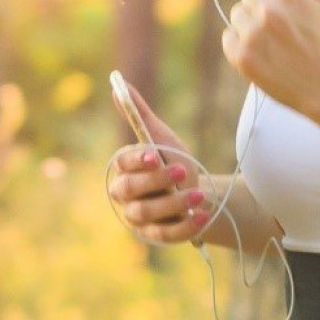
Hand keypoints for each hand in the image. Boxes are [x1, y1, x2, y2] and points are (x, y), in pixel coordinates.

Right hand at [106, 81, 208, 244]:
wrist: (198, 194)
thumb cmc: (174, 163)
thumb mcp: (162, 138)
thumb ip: (139, 115)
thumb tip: (118, 83)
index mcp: (125, 170)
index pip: (123, 164)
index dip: (137, 160)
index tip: (155, 154)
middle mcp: (126, 196)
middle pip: (130, 190)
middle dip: (156, 180)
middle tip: (182, 170)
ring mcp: (139, 219)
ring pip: (147, 213)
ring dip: (173, 203)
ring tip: (198, 195)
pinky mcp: (156, 236)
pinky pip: (166, 234)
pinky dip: (184, 226)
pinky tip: (201, 215)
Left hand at [221, 0, 319, 120]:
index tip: (288, 4)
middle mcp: (268, 11)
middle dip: (264, 4)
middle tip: (285, 27)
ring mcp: (252, 35)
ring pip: (238, 13)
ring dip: (251, 23)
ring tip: (275, 41)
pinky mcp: (241, 57)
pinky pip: (228, 37)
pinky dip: (241, 43)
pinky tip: (263, 53)